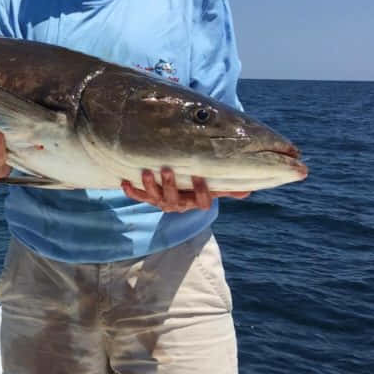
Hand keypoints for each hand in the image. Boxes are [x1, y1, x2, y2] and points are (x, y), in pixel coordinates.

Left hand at [121, 168, 250, 211]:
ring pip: (154, 198)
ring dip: (149, 185)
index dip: (201, 192)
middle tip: (166, 169)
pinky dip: (131, 191)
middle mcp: (178, 204)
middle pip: (173, 200)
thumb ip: (227, 188)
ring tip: (146, 172)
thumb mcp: (213, 187)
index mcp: (195, 202)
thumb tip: (249, 191)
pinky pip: (138, 197)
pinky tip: (123, 182)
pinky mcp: (148, 198)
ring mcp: (161, 202)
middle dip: (169, 185)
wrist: (179, 192)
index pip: (202, 203)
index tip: (199, 177)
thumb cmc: (198, 185)